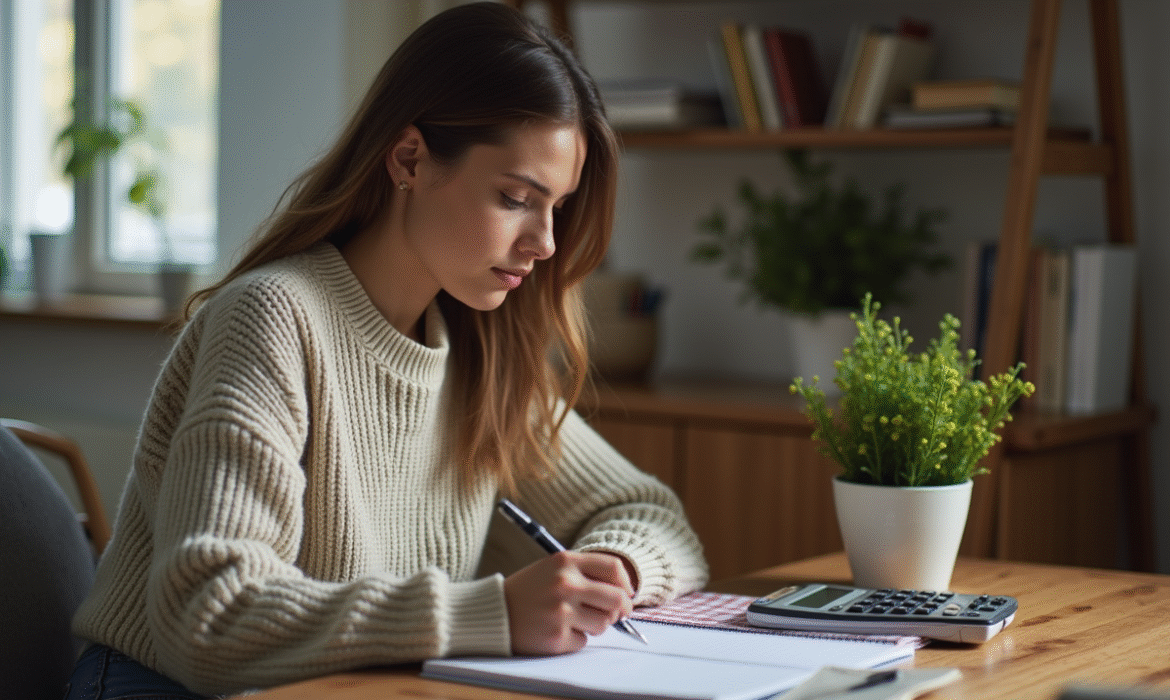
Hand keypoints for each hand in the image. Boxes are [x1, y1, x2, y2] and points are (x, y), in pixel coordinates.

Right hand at [504, 550, 634, 654]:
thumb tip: (623, 594)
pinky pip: (583, 641)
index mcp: (565, 561)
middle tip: (618, 614)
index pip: (613, 567)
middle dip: (622, 609)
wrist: (495, 612)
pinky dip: (575, 638)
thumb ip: (585, 574)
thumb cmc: (529, 590)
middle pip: (616, 599)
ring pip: (603, 623)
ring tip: (573, 619)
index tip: (627, 593)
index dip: (626, 583)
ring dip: (595, 625)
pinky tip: (557, 630)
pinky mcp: (557, 636)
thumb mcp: (553, 568)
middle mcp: (565, 584)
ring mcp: (561, 612)